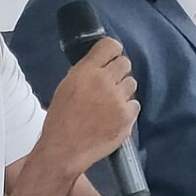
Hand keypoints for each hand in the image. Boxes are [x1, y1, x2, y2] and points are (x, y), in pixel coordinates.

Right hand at [38, 37, 137, 177]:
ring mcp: (118, 100)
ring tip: (110, 103)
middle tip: (110, 84)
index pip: (110, 46)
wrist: (64, 149)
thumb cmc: (61, 119)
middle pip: (125, 63)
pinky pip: (135, 104)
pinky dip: (127, 110)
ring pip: (132, 83)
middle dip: (118, 72)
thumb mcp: (66, 86)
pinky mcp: (127, 117)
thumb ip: (85, 72)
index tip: (111, 58)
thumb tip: (100, 65)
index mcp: (86, 71)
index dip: (112, 51)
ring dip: (123, 91)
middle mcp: (104, 82)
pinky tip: (114, 117)